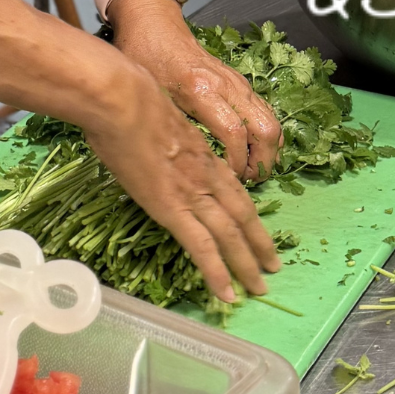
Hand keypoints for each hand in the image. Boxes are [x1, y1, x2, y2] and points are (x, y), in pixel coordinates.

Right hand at [82, 61, 281, 301]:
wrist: (121, 100)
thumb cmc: (128, 99)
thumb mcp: (156, 119)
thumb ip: (161, 138)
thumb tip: (146, 145)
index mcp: (202, 154)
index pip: (233, 191)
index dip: (247, 214)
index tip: (255, 230)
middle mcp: (206, 176)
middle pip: (242, 217)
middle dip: (259, 244)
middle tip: (272, 267)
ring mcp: (192, 194)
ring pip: (230, 236)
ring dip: (246, 266)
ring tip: (259, 289)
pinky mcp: (172, 209)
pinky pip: (201, 247)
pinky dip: (216, 273)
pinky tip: (226, 294)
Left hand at [107, 0, 281, 181]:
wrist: (154, 26)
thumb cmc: (145, 59)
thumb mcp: (149, 94)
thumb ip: (168, 123)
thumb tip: (184, 163)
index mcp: (201, 91)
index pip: (234, 133)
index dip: (236, 162)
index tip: (228, 179)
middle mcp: (227, 86)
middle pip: (266, 130)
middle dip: (263, 161)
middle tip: (248, 180)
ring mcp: (237, 83)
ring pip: (271, 121)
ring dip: (268, 150)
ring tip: (251, 170)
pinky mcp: (240, 83)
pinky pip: (264, 113)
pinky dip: (264, 135)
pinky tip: (250, 151)